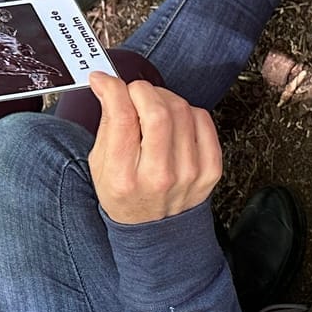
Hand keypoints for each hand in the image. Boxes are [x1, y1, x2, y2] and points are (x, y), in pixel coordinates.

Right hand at [88, 72, 221, 223]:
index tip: (105, 80)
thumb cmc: (125, 194)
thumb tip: (108, 85)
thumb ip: (106, 124)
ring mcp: (189, 173)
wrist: (155, 231)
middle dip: (140, 90)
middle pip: (157, 111)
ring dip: (162, 97)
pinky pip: (202, 119)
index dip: (112, 88)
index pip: (122, 117)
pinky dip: (186, 110)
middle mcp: (159, 177)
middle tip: (132, 93)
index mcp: (124, 178)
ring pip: (181, 109)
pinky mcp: (210, 169)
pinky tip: (174, 121)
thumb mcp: (100, 166)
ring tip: (151, 107)